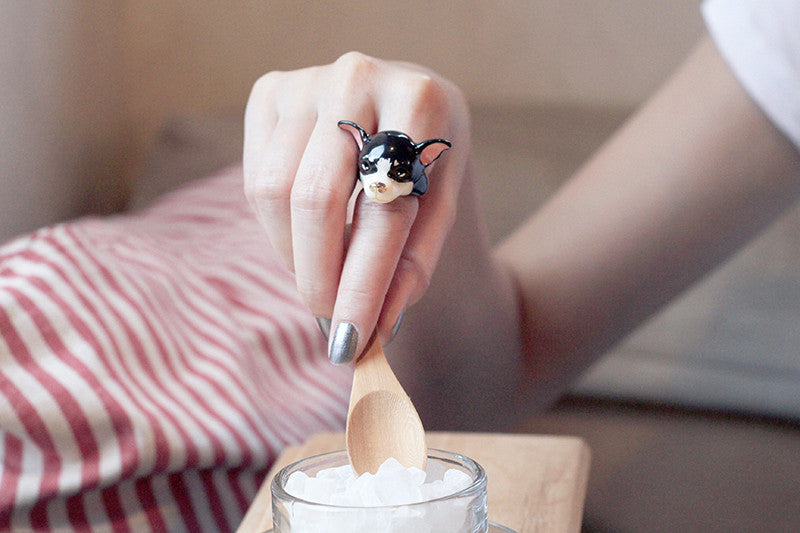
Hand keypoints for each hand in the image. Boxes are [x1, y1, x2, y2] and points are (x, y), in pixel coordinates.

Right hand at [243, 52, 470, 363]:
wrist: (407, 110)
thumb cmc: (427, 166)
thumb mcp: (439, 211)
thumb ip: (412, 265)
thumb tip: (373, 329)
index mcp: (420, 100)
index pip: (382, 210)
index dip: (363, 285)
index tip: (351, 340)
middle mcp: (359, 76)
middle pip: (314, 199)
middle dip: (317, 277)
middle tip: (329, 321)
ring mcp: (308, 79)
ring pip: (273, 191)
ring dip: (293, 254)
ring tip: (322, 274)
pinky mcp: (270, 91)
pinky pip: (254, 177)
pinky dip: (276, 223)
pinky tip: (305, 233)